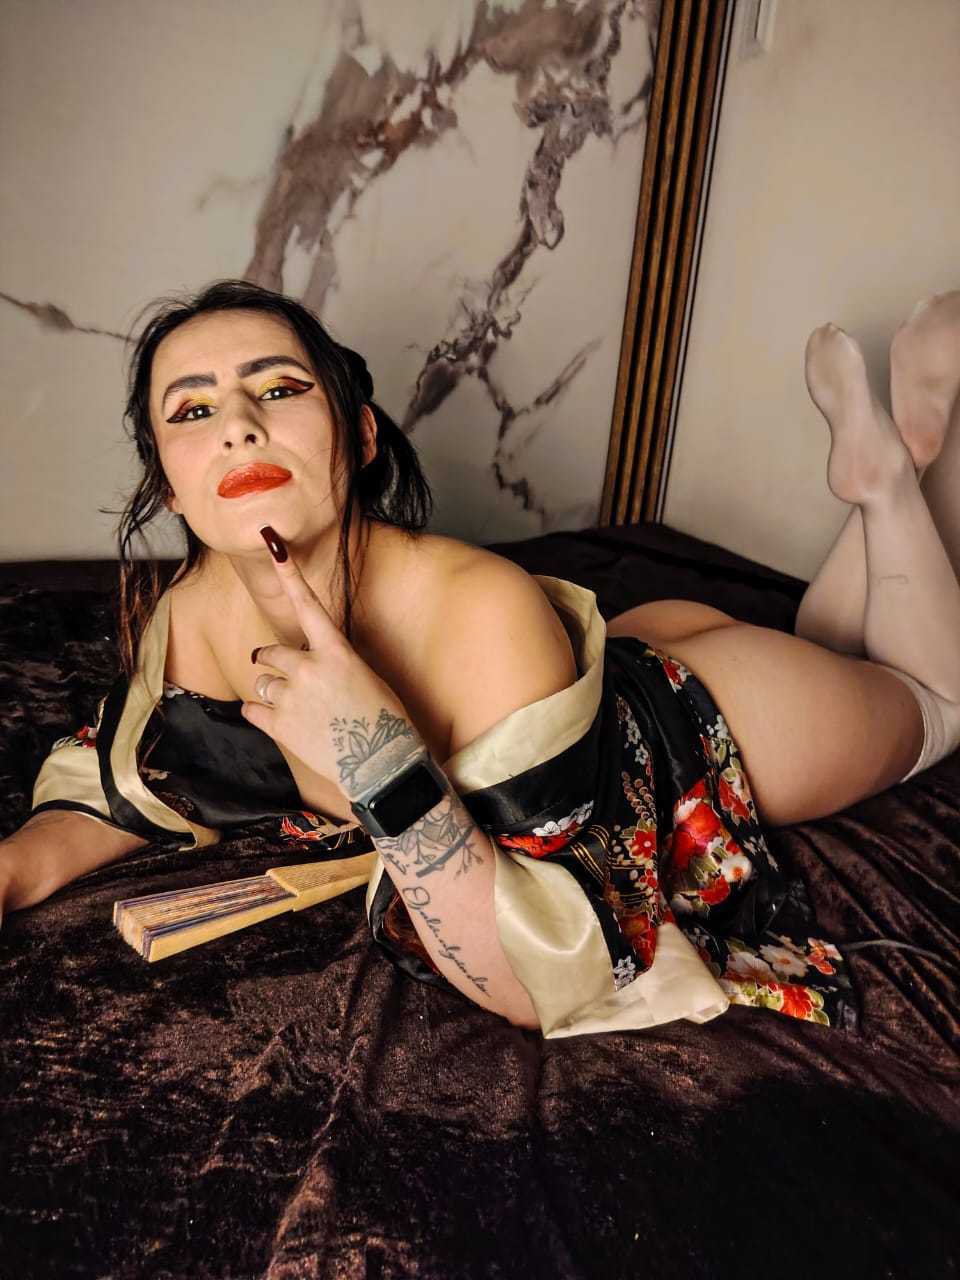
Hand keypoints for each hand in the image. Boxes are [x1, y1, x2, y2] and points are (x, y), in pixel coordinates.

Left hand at [241, 527, 425, 801]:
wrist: (382, 766)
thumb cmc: (385, 722)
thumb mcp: (366, 679)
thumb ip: (334, 664)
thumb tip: (313, 664)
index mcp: (337, 652)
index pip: (307, 605)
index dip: (289, 574)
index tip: (273, 543)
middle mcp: (308, 668)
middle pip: (270, 651)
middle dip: (273, 661)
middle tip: (285, 674)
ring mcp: (290, 697)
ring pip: (261, 681)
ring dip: (270, 689)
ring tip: (292, 707)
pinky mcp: (278, 726)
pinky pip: (251, 709)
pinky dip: (259, 713)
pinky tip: (279, 721)